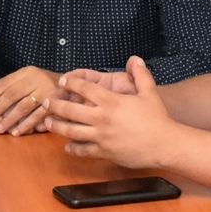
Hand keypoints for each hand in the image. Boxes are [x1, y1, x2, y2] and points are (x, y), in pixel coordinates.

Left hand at [0, 66, 61, 134]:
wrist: (74, 84)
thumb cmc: (44, 83)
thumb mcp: (26, 79)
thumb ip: (6, 83)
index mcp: (27, 72)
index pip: (4, 84)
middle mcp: (36, 79)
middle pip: (12, 95)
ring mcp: (47, 90)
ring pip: (24, 106)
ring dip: (11, 119)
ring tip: (0, 129)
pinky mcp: (56, 102)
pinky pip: (38, 115)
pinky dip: (27, 124)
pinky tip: (18, 132)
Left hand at [42, 56, 177, 167]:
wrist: (165, 144)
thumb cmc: (158, 119)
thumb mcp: (149, 92)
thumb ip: (140, 74)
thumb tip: (135, 59)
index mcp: (111, 101)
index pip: (84, 89)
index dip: (70, 83)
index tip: (62, 81)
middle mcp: (102, 118)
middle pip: (70, 110)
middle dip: (54, 105)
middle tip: (45, 102)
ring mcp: (101, 136)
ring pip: (71, 131)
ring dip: (57, 126)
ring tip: (47, 123)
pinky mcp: (104, 152)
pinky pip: (83, 150)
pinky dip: (73, 149)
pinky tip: (67, 147)